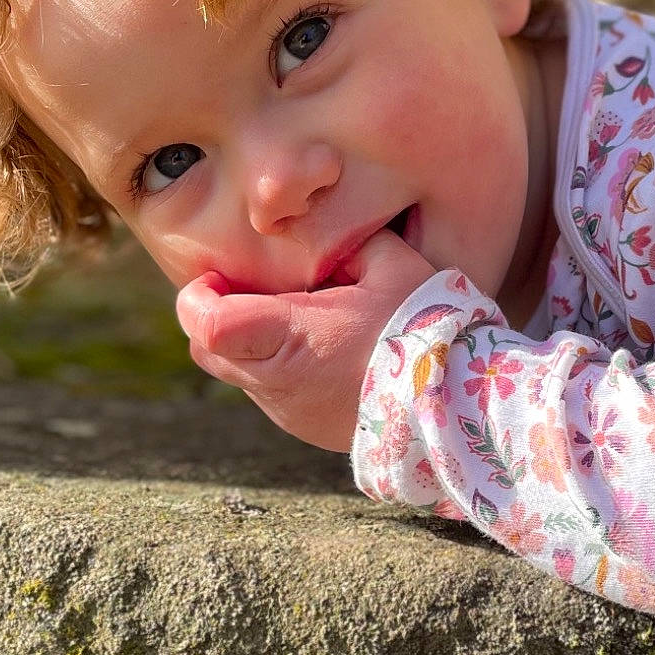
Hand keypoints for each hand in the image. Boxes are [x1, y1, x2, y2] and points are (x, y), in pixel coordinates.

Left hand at [176, 226, 435, 451]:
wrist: (456, 405)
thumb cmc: (424, 329)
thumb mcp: (392, 265)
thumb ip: (350, 240)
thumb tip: (325, 227)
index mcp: (290, 337)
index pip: (208, 324)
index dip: (199, 296)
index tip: (219, 277)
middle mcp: (278, 382)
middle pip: (206, 351)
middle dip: (213, 318)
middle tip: (246, 291)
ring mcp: (288, 411)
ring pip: (236, 374)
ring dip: (248, 344)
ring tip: (292, 319)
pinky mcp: (304, 428)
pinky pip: (269, 393)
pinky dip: (276, 368)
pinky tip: (318, 351)